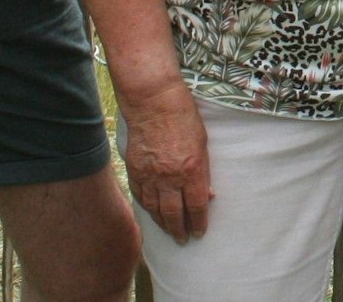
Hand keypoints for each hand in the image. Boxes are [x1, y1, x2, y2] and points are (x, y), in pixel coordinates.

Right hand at [120, 80, 212, 243]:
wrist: (154, 103)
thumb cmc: (184, 118)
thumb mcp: (203, 144)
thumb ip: (204, 172)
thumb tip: (207, 194)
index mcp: (191, 170)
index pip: (196, 206)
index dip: (198, 222)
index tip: (199, 232)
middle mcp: (170, 177)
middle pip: (174, 214)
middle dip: (179, 230)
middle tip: (183, 239)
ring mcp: (150, 175)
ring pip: (155, 209)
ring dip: (163, 223)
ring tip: (169, 231)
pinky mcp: (135, 171)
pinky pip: (141, 197)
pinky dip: (147, 208)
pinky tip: (152, 214)